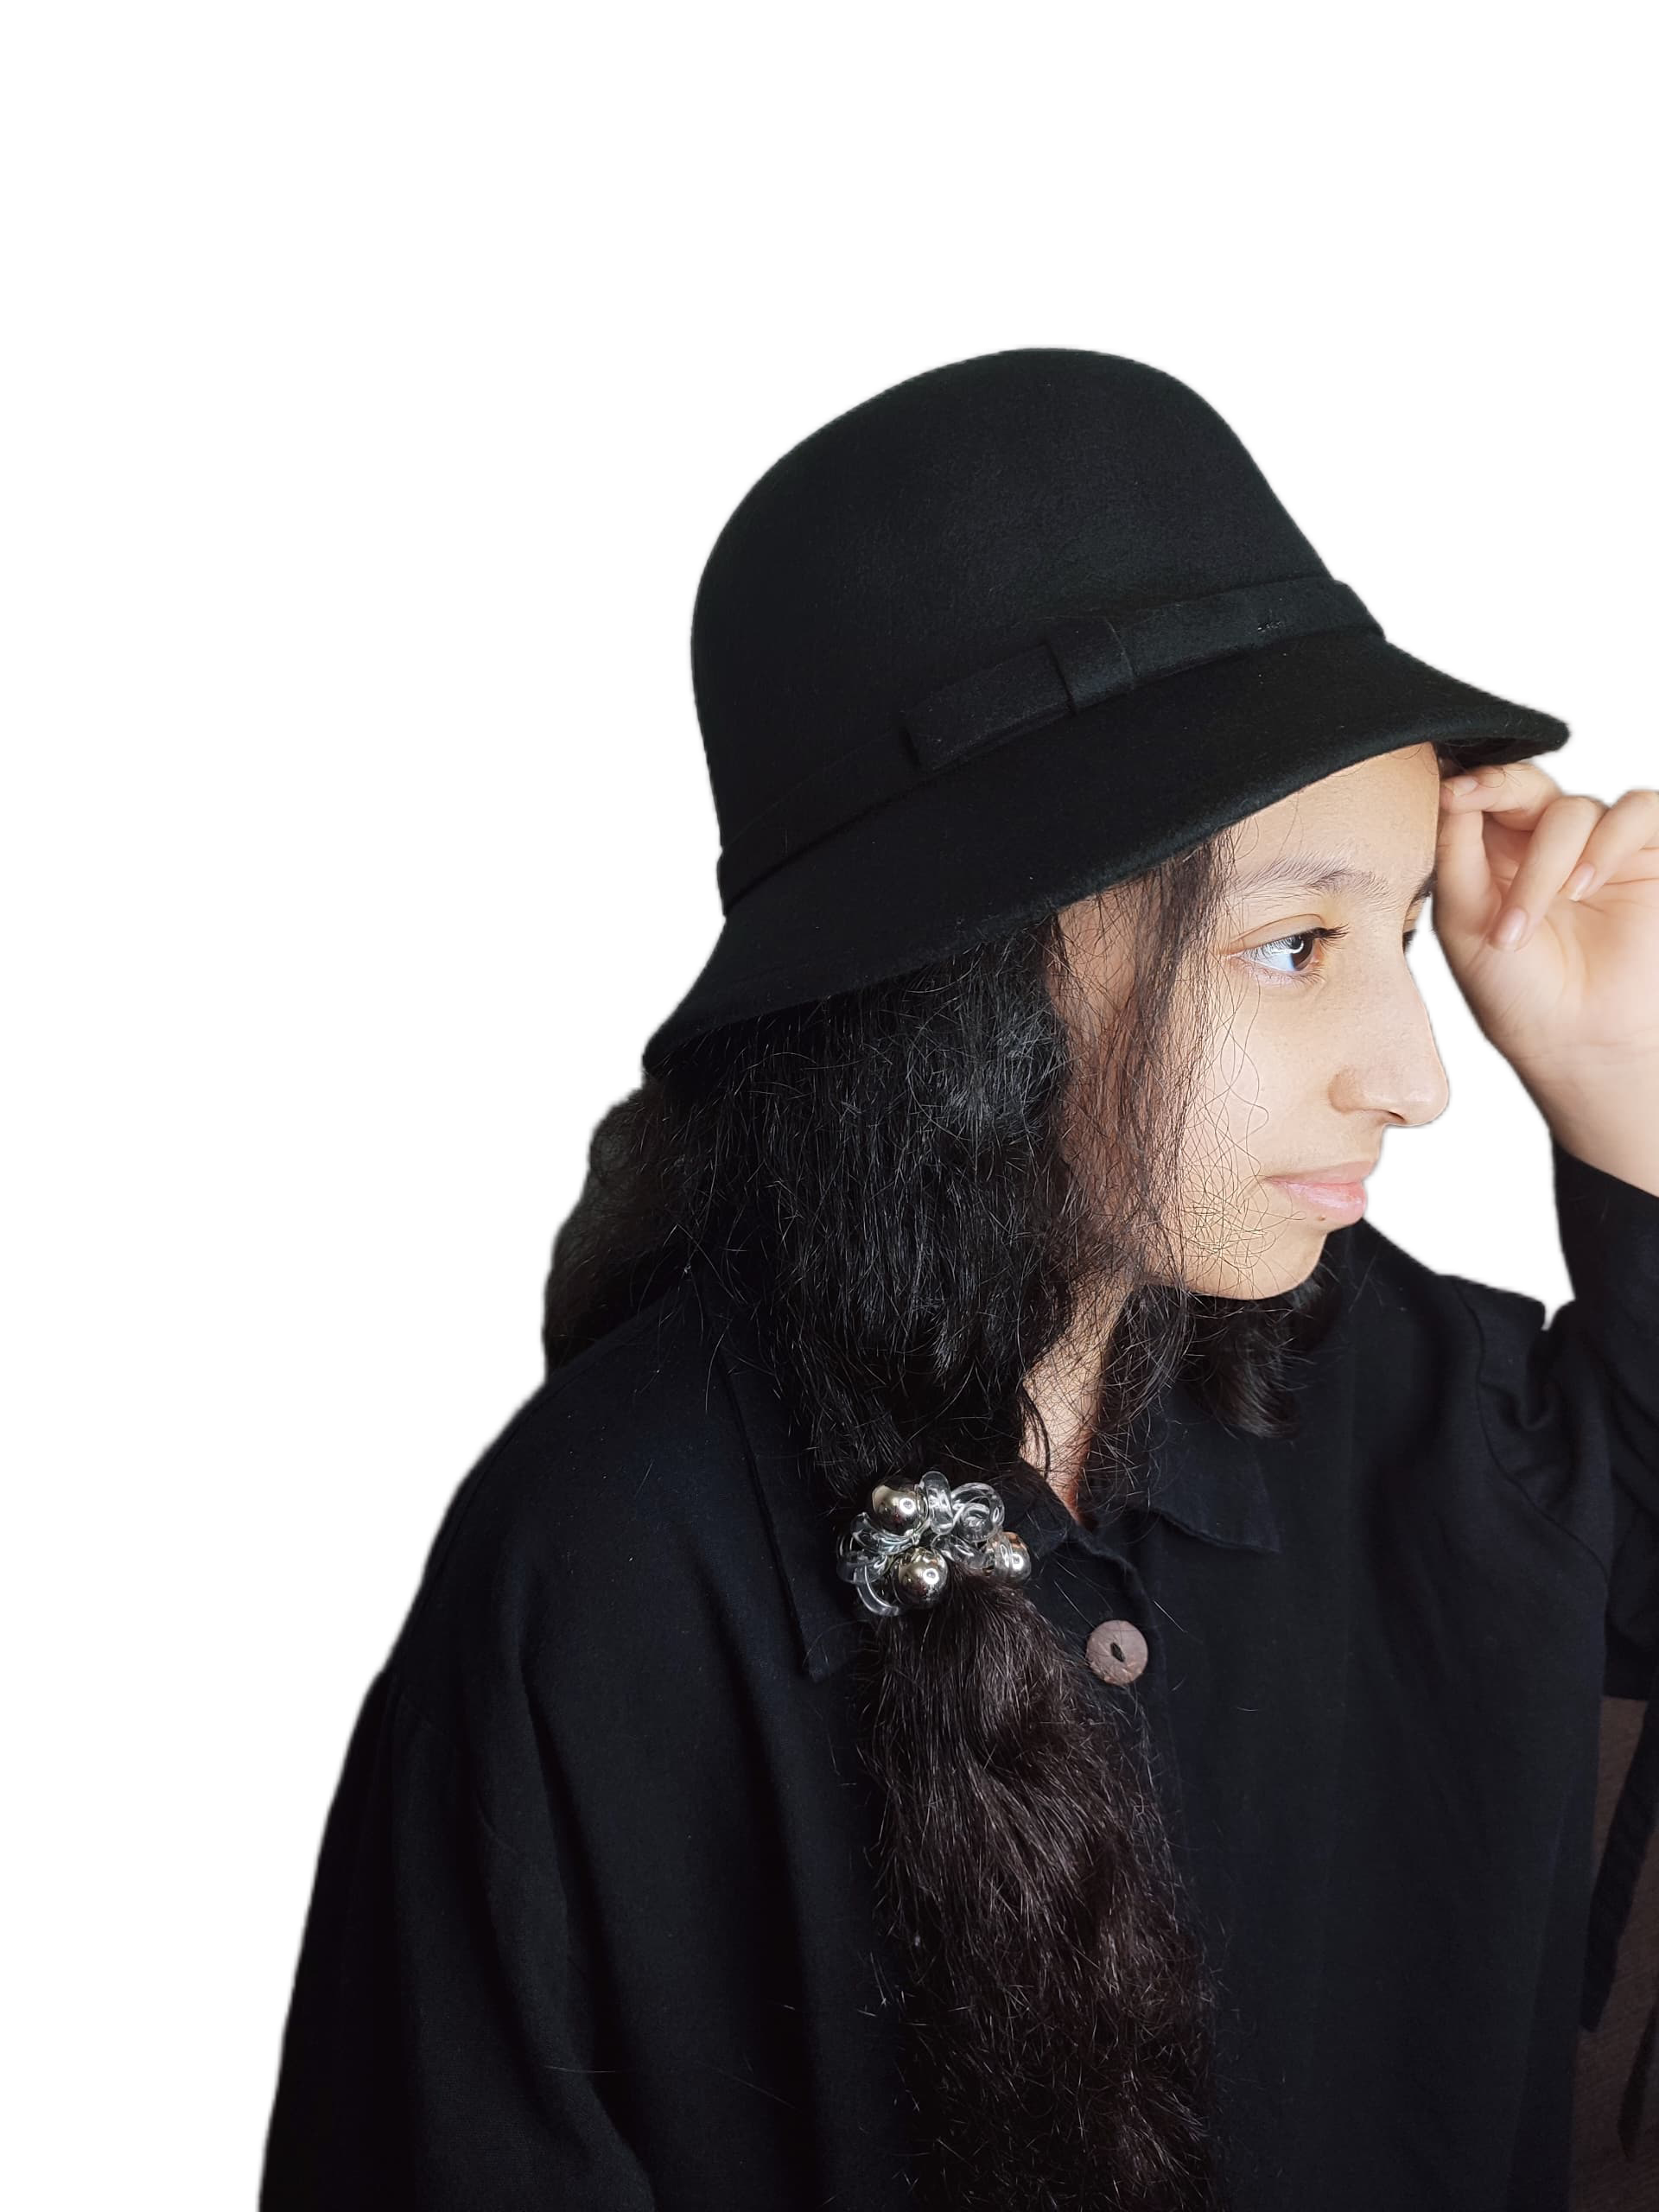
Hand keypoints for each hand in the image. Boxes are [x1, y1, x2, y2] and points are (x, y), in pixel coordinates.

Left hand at [1433, 761, 1658, 1093]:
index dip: (1468, 782)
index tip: (1448, 790)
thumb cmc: (1517, 993)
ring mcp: (1599, 846)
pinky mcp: (1649, 854)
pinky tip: (1583, 888)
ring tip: (1529, 920)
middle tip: (1466, 802)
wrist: (1578, 1042)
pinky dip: (1609, 841)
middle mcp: (1546, 843)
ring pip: (1573, 808)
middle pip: (1527, 785)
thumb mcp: (1465, 921)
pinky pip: (1638, 811)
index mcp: (1495, 854)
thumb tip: (1448, 787)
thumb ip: (1456, 853)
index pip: (1484, 796)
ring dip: (1547, 860)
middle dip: (1498, 792)